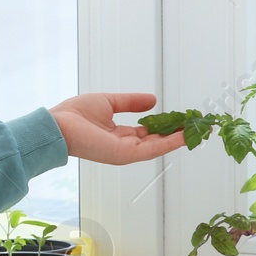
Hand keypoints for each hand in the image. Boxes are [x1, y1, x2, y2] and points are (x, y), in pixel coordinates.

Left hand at [48, 92, 186, 164]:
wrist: (58, 126)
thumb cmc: (75, 114)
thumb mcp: (109, 102)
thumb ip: (131, 102)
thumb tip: (152, 100)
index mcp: (118, 135)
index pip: (148, 133)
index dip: (166, 126)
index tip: (182, 119)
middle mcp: (124, 146)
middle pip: (157, 141)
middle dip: (177, 133)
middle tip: (197, 125)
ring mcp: (125, 153)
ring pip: (158, 146)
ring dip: (179, 138)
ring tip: (197, 129)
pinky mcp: (124, 154)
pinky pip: (152, 148)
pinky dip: (169, 142)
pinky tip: (184, 136)